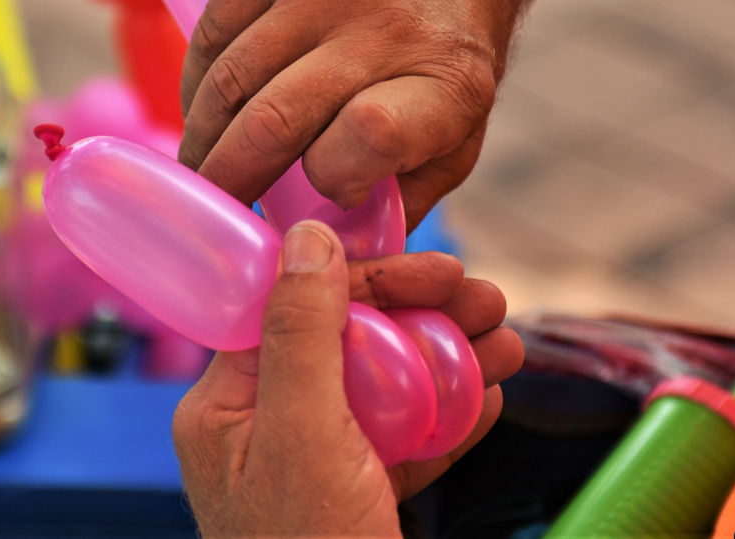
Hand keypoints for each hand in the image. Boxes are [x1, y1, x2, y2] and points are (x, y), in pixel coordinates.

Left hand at [173, 220, 522, 537]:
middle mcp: (263, 430)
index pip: (289, 308)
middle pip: (346, 341)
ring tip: (508, 341)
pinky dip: (450, 416)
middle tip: (488, 297)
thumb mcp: (303, 435)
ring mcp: (312, 466)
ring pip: (384, 387)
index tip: (426, 264)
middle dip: (421, 314)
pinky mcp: (355, 499)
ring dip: (450, 357)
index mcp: (226, 409)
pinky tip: (492, 395)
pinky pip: (403, 442)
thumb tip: (308, 236)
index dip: (359, 276)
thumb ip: (302, 333)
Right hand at [179, 0, 531, 224]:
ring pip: (232, 81)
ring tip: (201, 171)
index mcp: (446, 80)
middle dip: (232, 182)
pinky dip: (197, 86)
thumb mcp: (465, 122)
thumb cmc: (452, 40)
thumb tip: (340, 250)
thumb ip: (408, 188)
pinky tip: (202, 115)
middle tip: (216, 211)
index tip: (322, 196)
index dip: (332, 180)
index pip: (373, 136)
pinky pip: (212, 32)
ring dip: (203, 140)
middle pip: (279, 119)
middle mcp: (384, 26)